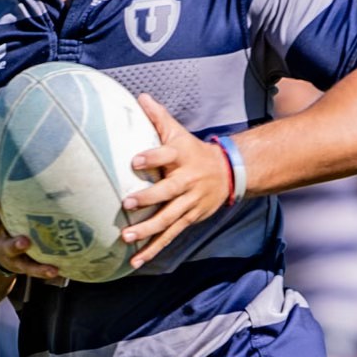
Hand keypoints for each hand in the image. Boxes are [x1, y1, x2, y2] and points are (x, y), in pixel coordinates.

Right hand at [0, 160, 67, 281]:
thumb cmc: (10, 219)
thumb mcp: (10, 202)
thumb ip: (19, 180)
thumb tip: (41, 145)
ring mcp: (4, 247)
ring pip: (7, 245)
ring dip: (15, 243)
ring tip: (25, 240)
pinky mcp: (18, 264)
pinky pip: (30, 267)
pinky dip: (41, 268)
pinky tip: (56, 269)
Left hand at [119, 94, 230, 269]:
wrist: (230, 173)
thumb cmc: (193, 150)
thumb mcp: (179, 132)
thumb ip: (158, 117)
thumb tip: (140, 97)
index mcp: (183, 157)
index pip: (167, 155)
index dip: (152, 157)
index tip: (134, 160)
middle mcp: (188, 181)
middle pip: (168, 192)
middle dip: (149, 199)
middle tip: (127, 205)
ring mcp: (190, 203)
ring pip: (169, 219)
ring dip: (148, 230)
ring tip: (127, 238)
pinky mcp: (190, 219)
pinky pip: (170, 235)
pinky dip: (154, 248)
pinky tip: (137, 260)